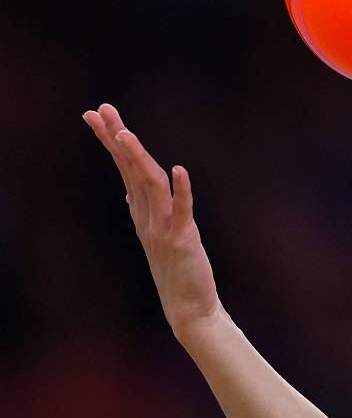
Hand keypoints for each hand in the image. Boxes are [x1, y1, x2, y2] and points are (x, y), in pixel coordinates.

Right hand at [82, 103, 223, 332]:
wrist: (189, 308)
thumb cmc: (175, 271)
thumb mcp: (155, 237)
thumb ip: (143, 212)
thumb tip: (130, 193)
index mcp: (142, 213)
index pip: (123, 169)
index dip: (111, 141)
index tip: (95, 115)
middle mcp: (147, 217)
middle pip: (129, 170)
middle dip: (115, 138)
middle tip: (101, 110)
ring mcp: (163, 229)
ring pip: (148, 186)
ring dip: (137, 157)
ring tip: (126, 132)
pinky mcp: (184, 240)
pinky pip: (182, 210)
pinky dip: (182, 190)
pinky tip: (178, 170)